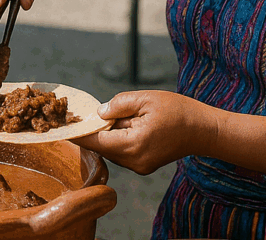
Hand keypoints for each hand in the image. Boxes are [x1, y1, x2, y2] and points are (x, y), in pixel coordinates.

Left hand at [71, 91, 216, 174]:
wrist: (205, 130)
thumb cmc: (179, 111)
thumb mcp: (146, 99)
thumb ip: (118, 105)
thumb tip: (98, 113)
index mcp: (132, 145)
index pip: (95, 140)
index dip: (77, 132)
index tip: (60, 126)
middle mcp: (133, 161)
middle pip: (101, 146)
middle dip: (91, 131)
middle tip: (76, 115)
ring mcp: (139, 166)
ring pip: (111, 150)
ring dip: (106, 134)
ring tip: (107, 116)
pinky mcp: (144, 165)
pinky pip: (122, 152)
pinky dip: (117, 139)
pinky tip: (123, 124)